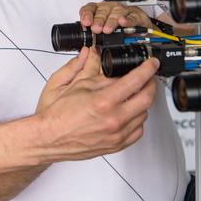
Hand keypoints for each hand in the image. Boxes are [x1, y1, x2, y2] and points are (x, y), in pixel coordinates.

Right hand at [35, 58, 158, 162]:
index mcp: (103, 101)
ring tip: (132, 94)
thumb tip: (96, 54)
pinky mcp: (116, 145)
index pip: (135, 81)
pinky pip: (138, 131)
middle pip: (147, 99)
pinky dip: (137, 119)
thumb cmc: (57, 115)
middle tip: (147, 77)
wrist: (49, 138)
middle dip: (151, 84)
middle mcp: (114, 119)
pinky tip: (127, 113)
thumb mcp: (72, 84)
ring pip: (143, 115)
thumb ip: (89, 68)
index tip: (151, 64)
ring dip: (142, 102)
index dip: (147, 69)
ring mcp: (117, 135)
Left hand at [79, 1, 154, 33]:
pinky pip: (132, 17)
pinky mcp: (136, 15)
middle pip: (102, 11)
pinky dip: (127, 20)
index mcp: (100, 10)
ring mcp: (124, 11)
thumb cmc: (120, 31)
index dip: (87, 14)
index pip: (90, 8)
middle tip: (96, 29)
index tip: (86, 23)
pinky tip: (123, 22)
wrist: (140, 32)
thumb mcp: (104, 34)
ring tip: (107, 30)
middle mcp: (111, 8)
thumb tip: (88, 44)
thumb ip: (96, 36)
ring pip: (116, 13)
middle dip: (98, 21)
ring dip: (111, 21)